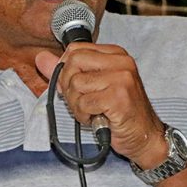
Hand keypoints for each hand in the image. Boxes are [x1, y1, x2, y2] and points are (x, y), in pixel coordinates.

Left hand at [35, 44, 166, 167]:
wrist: (145, 136)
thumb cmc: (120, 113)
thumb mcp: (92, 87)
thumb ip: (67, 72)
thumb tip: (40, 58)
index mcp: (115, 54)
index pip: (75, 49)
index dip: (65, 70)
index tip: (74, 87)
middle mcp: (121, 62)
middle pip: (73, 62)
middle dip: (69, 87)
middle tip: (82, 102)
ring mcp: (122, 78)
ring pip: (76, 84)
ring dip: (77, 105)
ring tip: (93, 111)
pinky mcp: (119, 97)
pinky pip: (83, 103)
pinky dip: (84, 116)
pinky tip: (97, 119)